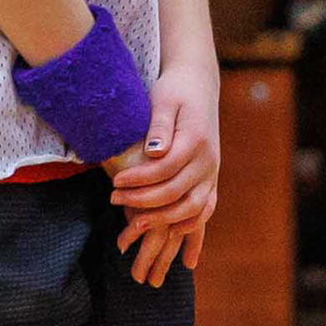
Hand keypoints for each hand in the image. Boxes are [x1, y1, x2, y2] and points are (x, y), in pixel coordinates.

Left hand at [109, 63, 221, 285]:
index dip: (139, 180)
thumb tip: (153, 153)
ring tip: (134, 224)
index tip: (114, 184)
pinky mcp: (211, 178)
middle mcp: (208, 160)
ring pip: (193, 207)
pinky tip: (174, 240)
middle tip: (113, 200)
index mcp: (196, 140)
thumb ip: (159, 127)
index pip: (166, 169)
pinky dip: (191, 227)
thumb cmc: (175, 91)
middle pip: (177, 192)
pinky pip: (205, 209)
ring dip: (164, 220)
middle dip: (144, 202)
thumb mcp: (163, 101)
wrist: (199, 85)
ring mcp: (212, 171)